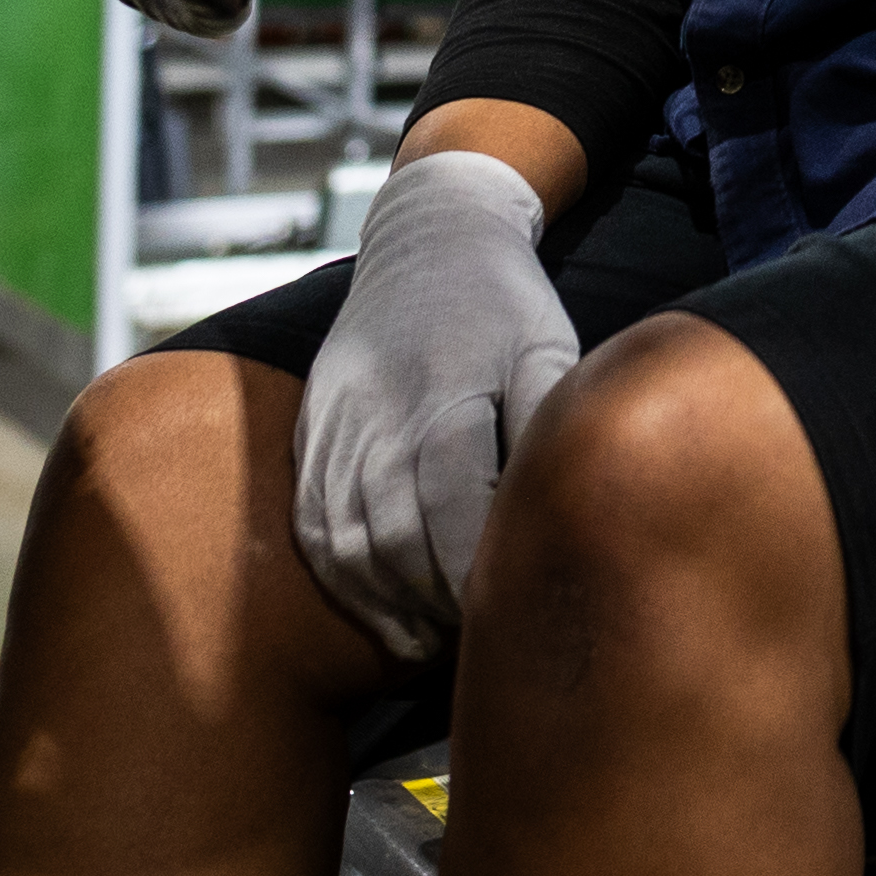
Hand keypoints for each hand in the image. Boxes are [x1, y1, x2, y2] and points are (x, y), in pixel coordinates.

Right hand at [289, 151, 578, 658]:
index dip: (479, 582)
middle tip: (482, 638)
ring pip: (348, 550)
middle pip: (396, 548)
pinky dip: (345, 581)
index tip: (512, 612)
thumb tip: (565, 503)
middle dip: (438, 606)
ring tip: (436, 637)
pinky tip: (385, 606)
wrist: (425, 236)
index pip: (454, 522)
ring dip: (389, 607)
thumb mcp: (548, 344)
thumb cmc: (502, 300)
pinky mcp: (310, 436)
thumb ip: (552, 422)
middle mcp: (376, 422)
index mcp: (443, 400)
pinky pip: (313, 529)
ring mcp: (334, 431)